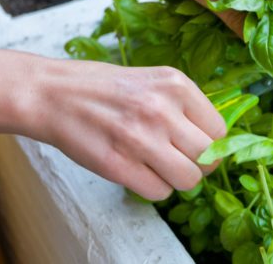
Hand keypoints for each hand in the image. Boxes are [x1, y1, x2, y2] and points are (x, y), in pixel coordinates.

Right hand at [22, 60, 226, 200]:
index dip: (210, 143)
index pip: (219, 130)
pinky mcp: (118, 165)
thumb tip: (215, 140)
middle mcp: (161, 109)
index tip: (196, 145)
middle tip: (180, 160)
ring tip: (159, 166)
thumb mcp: (153, 81)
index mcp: (175, 85)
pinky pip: (159, 192)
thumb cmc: (104, 88)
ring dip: (177, 179)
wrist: (52, 94)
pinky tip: (139, 171)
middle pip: (208, 158)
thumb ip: (184, 107)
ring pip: (188, 180)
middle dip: (198, 165)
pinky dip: (154, 188)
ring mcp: (140, 138)